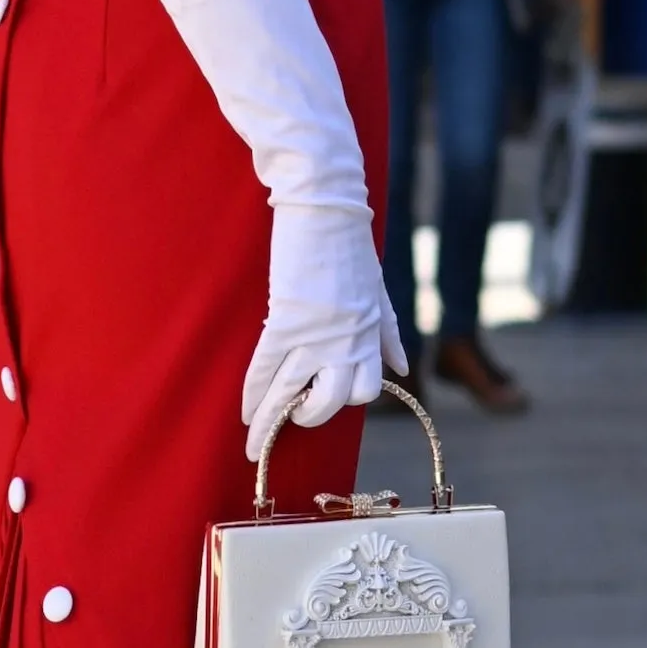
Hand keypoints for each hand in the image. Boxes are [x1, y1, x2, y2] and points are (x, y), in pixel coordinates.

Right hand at [243, 202, 404, 459]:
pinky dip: (254, 393)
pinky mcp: (285, 319)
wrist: (325, 206)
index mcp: (368, 334)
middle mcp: (346, 340)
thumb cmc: (352, 246)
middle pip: (330, 402)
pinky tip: (246, 411)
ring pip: (291, 392)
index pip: (363, 391)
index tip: (319, 404)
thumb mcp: (380, 292)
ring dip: (271, 420)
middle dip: (307, 418)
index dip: (342, 403)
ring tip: (256, 441)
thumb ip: (388, 334)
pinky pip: (266, 368)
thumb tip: (400, 368)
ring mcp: (316, 332)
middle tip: (288, 421)